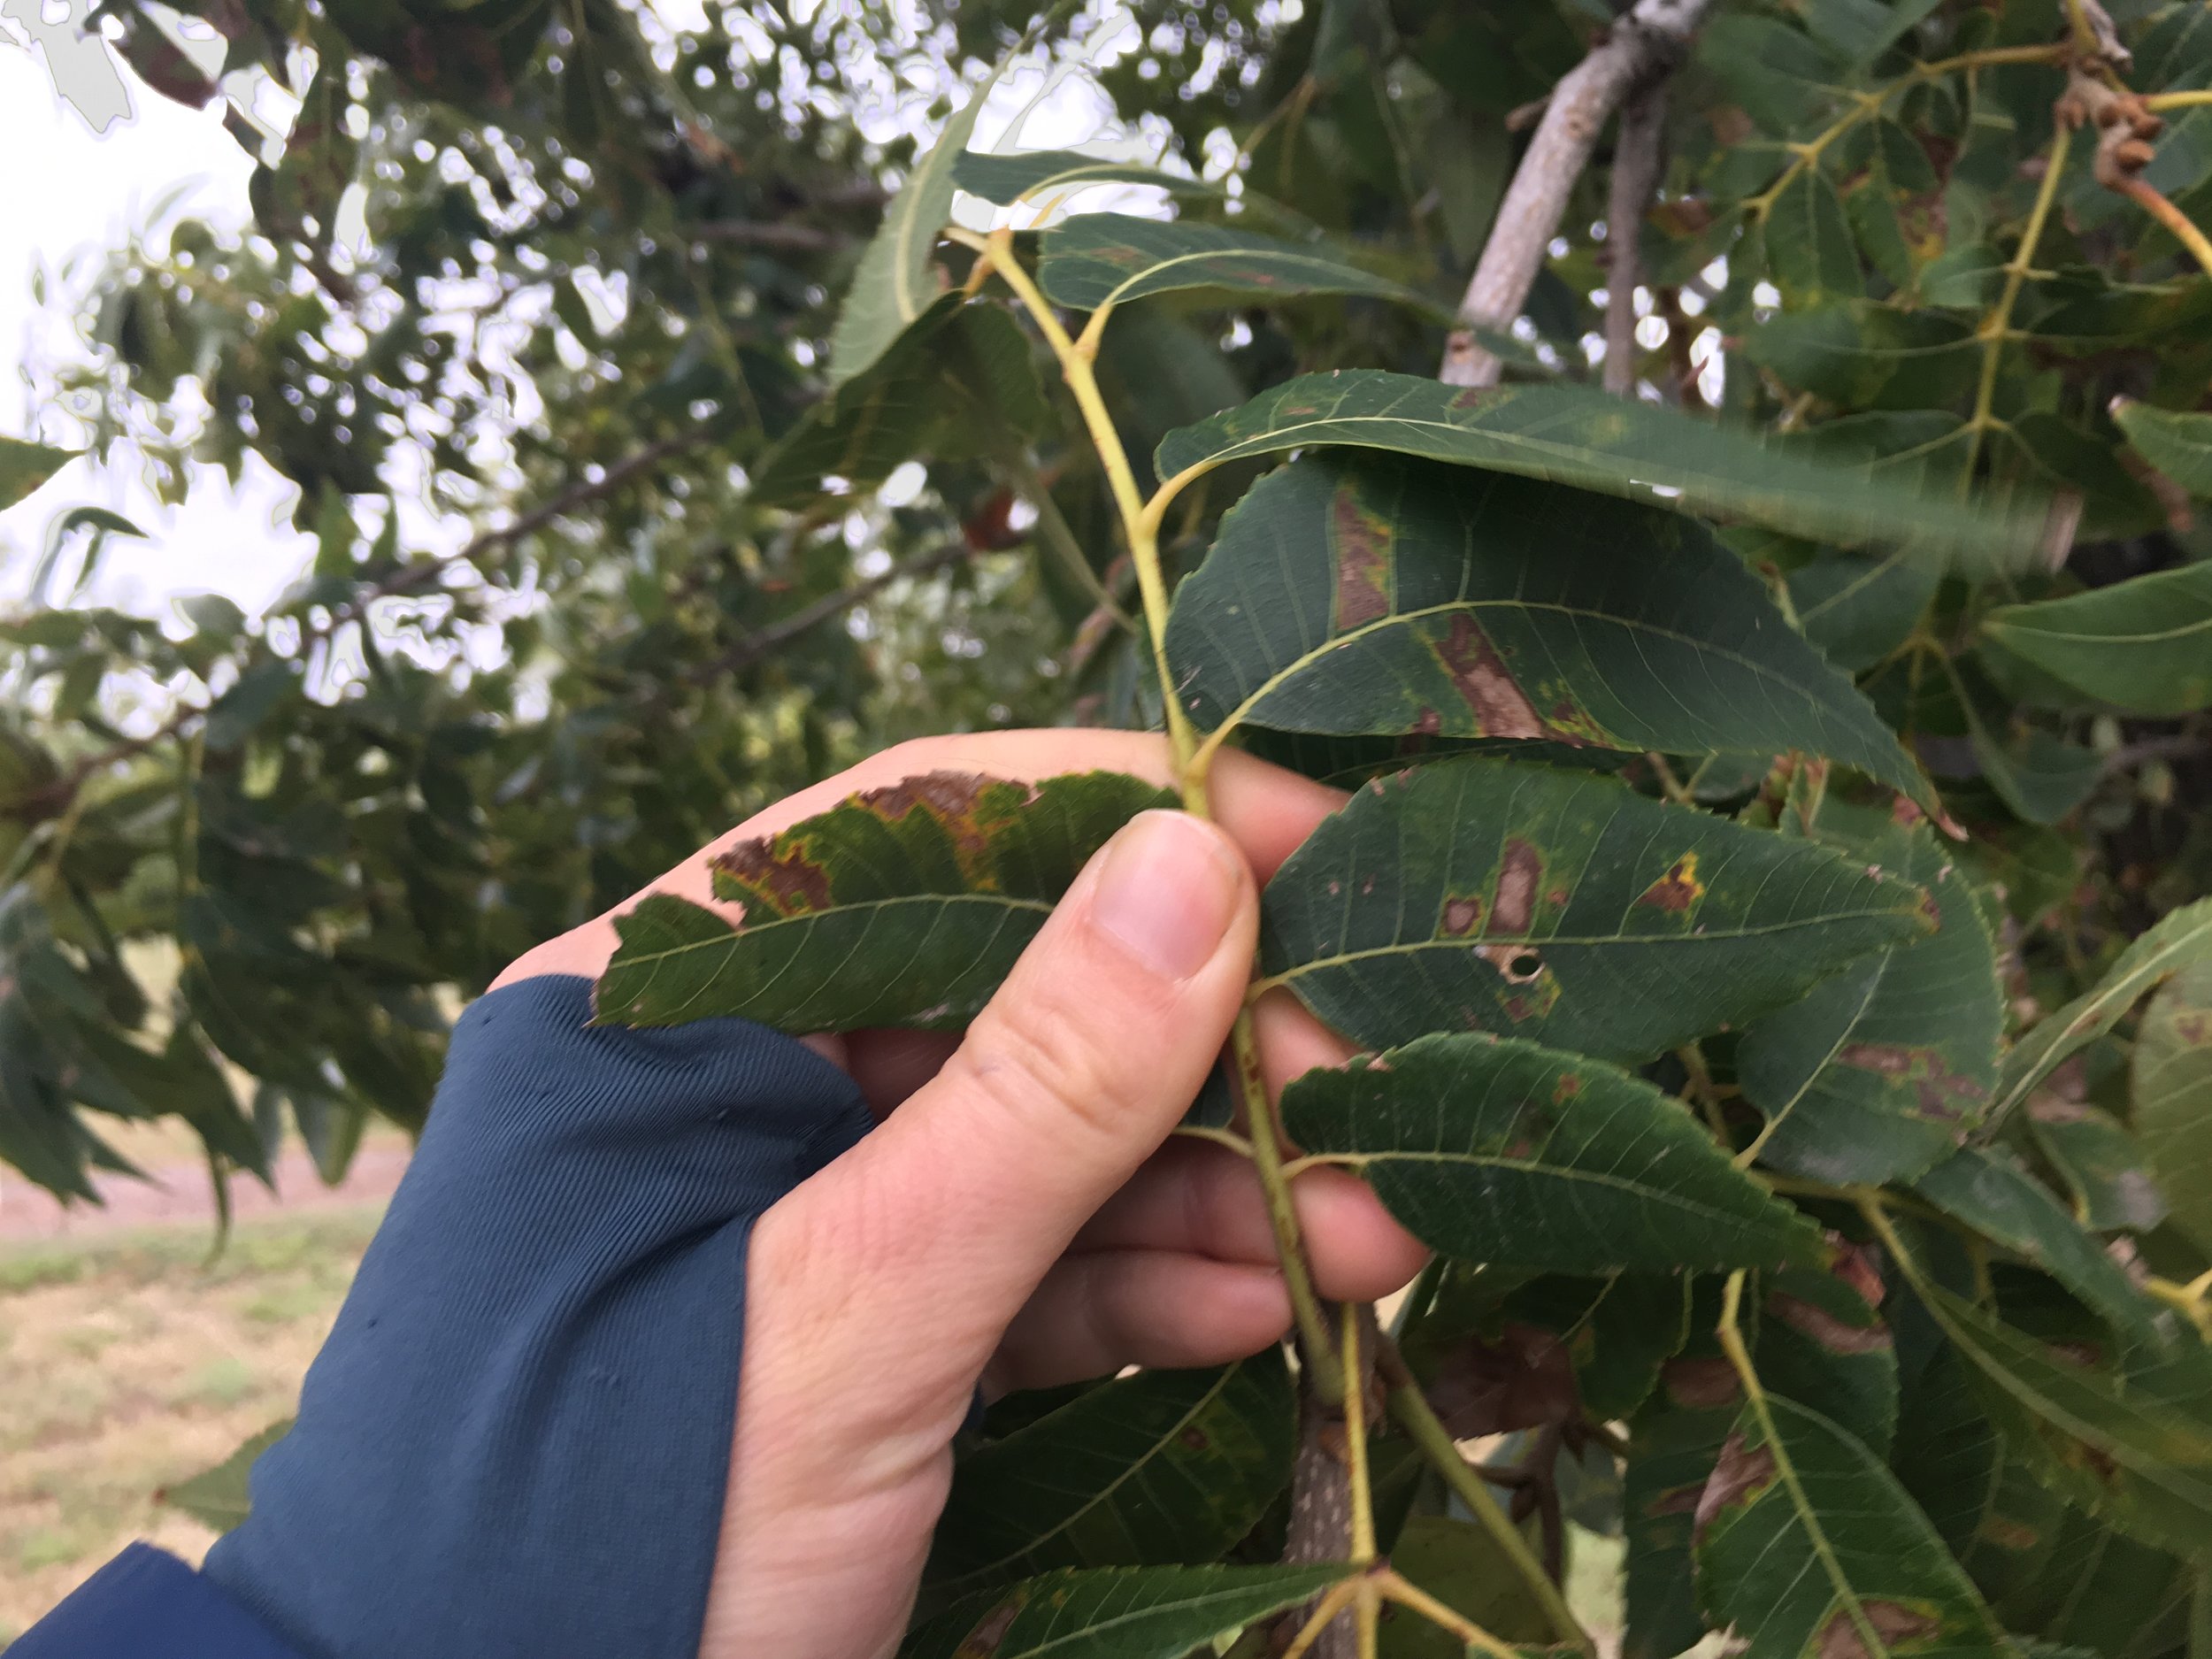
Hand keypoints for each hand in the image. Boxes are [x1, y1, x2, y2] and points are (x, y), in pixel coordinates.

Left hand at [496, 731, 1426, 1658]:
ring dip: (1209, 1182)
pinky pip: (1016, 1273)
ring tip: (1371, 1228)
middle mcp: (723, 1085)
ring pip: (1033, 1145)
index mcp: (651, 1010)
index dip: (1127, 817)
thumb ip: (1027, 1099)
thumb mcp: (845, 1309)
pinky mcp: (848, 1342)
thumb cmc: (605, 1534)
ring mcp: (792, 1218)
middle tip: (1369, 1088)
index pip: (916, 836)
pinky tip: (1263, 1308)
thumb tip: (1200, 861)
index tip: (1315, 834)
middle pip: (1004, 996)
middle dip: (1203, 1045)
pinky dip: (1139, 1287)